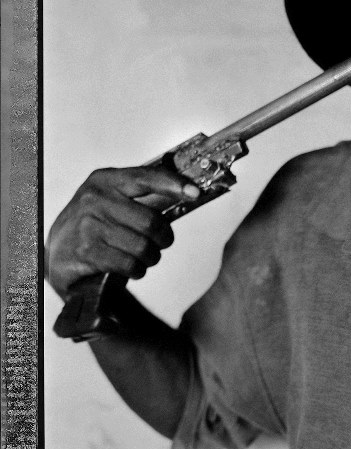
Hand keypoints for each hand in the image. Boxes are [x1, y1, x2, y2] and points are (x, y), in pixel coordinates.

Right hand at [45, 166, 199, 298]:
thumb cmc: (95, 225)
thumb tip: (188, 193)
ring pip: (143, 246)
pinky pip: (130, 265)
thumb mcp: (113, 201)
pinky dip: (137, 270)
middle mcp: (94, 199)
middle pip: (151, 221)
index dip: (174, 184)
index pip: (146, 177)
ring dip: (150, 257)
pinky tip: (130, 267)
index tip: (195, 192)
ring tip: (143, 256)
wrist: (58, 253)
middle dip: (163, 238)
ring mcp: (88, 226)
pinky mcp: (86, 252)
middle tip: (161, 242)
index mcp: (105, 181)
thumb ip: (144, 196)